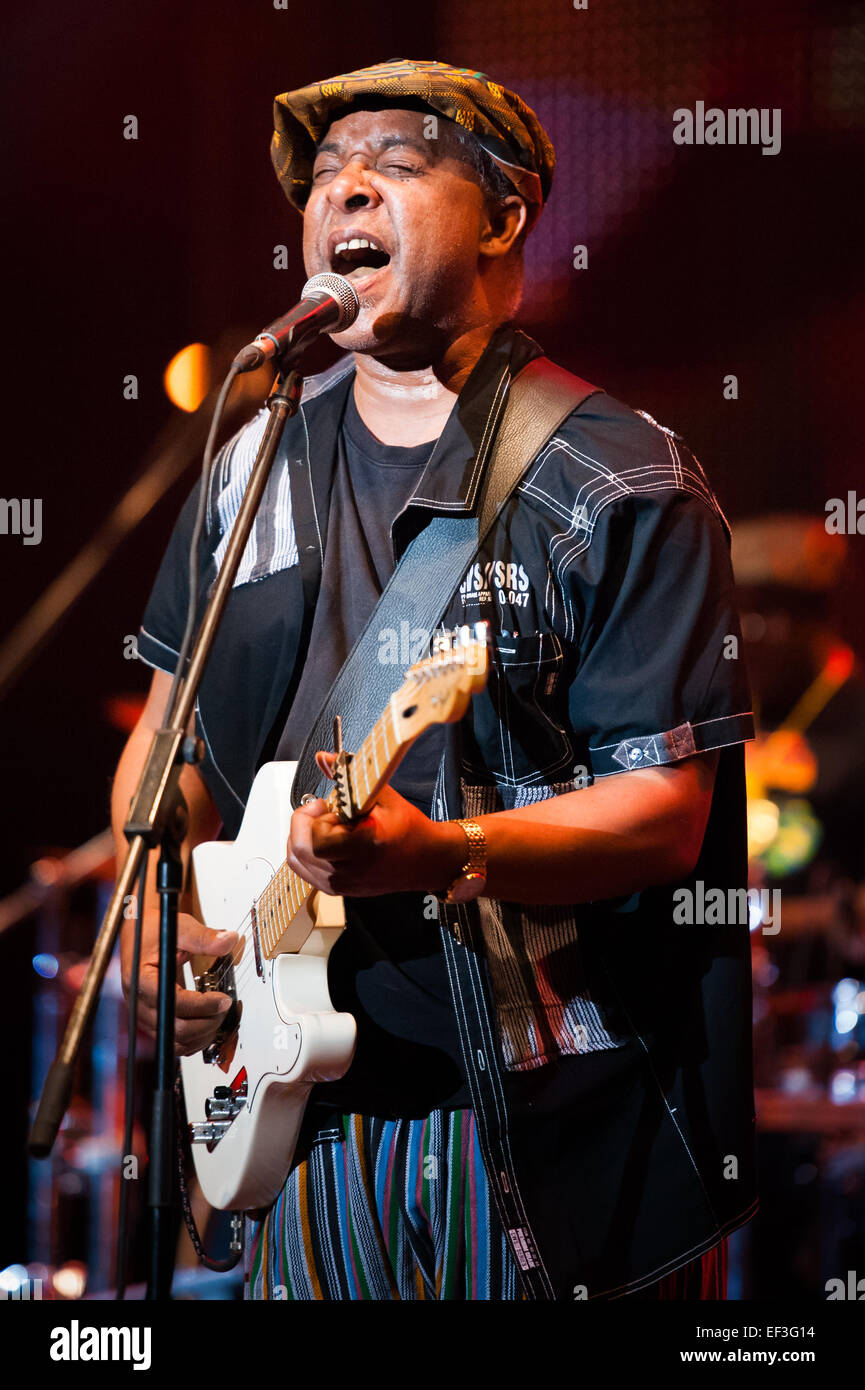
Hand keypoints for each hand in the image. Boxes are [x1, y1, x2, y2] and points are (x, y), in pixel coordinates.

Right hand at [120, 907, 237, 1056]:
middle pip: (176, 1028)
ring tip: (219, 1016)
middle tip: (225, 1007)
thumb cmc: (155, 931)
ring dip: (202, 1034)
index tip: (224, 999)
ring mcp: (144, 1014)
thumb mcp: (180, 928)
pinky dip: (193, 1040)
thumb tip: (228, 941)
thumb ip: (204, 937)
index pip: (174, 1003)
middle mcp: (139, 1002)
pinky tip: (208, 1025)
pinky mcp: (152, 1021)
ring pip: (175, 1041)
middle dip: (207, 1022)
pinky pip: (173, 1042)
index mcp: (141, 979)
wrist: (140, 934)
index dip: (203, 1005)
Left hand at [286, 751, 463, 897]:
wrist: (426, 860)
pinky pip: (305, 871)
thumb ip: (348, 775)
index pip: (312, 841)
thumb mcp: (381, 794)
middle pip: (298, 851)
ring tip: (327, 827)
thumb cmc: (409, 829)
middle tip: (324, 813)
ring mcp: (341, 884)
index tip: (325, 805)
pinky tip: (325, 840)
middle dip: (304, 825)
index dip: (310, 817)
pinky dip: (306, 853)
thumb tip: (324, 758)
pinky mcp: (338, 889)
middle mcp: (348, 872)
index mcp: (361, 849)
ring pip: (297, 861)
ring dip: (304, 838)